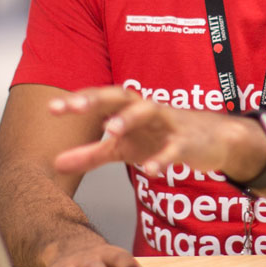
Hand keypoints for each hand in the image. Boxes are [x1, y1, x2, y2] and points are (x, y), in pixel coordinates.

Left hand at [49, 87, 265, 180]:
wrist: (213, 140)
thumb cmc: (162, 138)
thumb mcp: (124, 148)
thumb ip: (91, 154)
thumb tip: (54, 163)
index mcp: (130, 109)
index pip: (101, 99)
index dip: (78, 101)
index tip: (52, 108)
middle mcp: (148, 109)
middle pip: (122, 96)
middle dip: (98, 99)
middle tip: (74, 106)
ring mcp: (169, 123)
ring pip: (149, 112)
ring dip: (129, 119)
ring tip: (111, 130)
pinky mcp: (188, 142)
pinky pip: (175, 148)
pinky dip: (163, 158)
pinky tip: (151, 170)